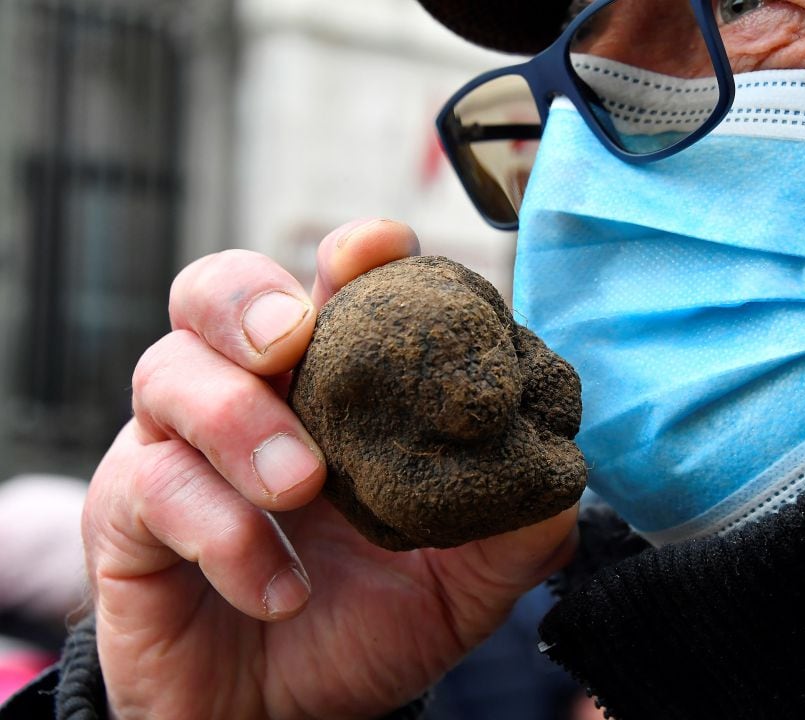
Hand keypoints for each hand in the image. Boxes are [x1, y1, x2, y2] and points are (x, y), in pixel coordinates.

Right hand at [83, 220, 578, 718]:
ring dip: (239, 420)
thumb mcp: (460, 585)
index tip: (377, 251)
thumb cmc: (368, 629)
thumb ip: (512, 528)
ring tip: (302, 485)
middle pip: (212, 294)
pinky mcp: (128, 519)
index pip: (329, 289)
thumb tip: (565, 473)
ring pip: (168, 374)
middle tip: (290, 341)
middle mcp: (246, 401)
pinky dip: (222, 530)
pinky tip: (280, 587)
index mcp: (329, 393)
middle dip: (249, 299)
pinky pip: (151, 488)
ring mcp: (177, 452)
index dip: (351, 255)